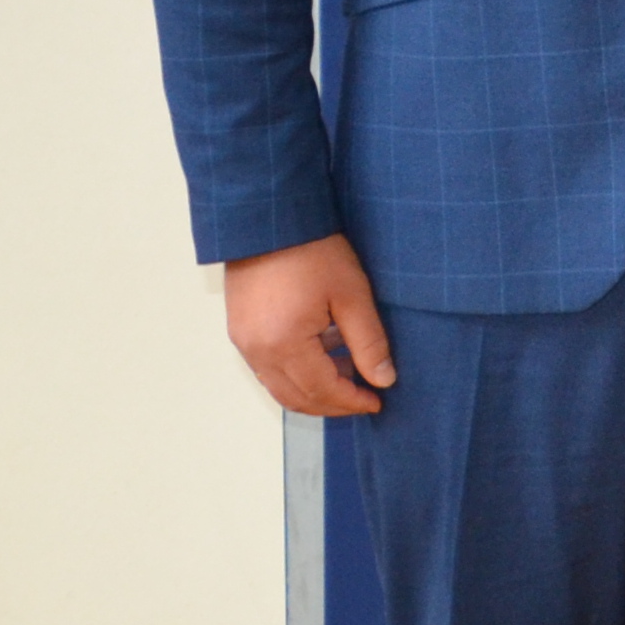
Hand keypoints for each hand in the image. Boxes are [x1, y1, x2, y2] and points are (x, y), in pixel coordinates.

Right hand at [223, 233, 396, 416]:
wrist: (270, 220)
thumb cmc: (312, 251)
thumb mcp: (351, 295)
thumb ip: (369, 342)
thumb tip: (384, 379)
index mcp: (284, 345)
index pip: (322, 391)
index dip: (351, 401)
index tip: (377, 402)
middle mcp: (257, 351)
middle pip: (296, 397)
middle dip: (333, 404)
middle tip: (365, 398)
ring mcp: (244, 343)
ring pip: (280, 387)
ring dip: (314, 391)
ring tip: (351, 377)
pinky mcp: (240, 331)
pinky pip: (268, 369)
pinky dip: (296, 374)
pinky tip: (325, 357)